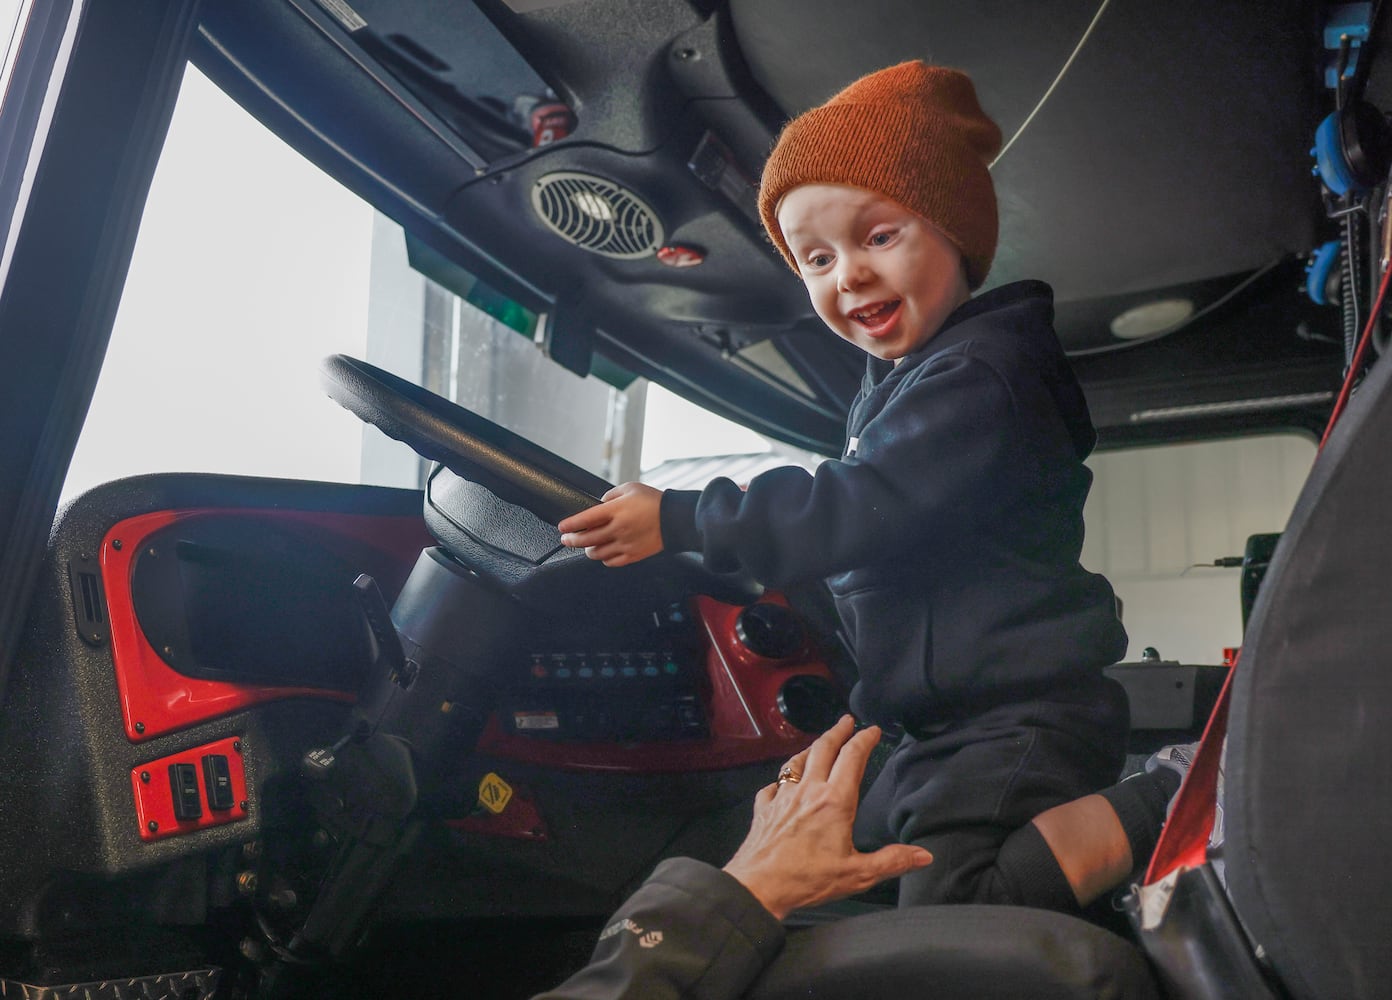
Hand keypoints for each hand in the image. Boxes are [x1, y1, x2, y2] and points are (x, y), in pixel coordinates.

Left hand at [557, 482, 663, 566]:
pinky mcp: (633, 555)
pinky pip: (611, 562)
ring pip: (597, 553)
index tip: (562, 528)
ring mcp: (625, 544)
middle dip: (572, 540)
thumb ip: (610, 495)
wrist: (675, 518)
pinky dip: (604, 559)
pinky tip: (603, 553)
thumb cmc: (655, 502)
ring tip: (586, 546)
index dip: (570, 525)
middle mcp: (618, 529)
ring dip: (588, 550)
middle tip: (566, 539)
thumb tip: (599, 504)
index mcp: (615, 510)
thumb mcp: (630, 488)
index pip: (585, 519)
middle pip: (586, 539)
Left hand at [721, 716, 931, 919]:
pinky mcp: (764, 808)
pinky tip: (783, 783)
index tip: (872, 730)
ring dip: (810, 748)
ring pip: (797, 761)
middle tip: (846, 721)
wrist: (758, 886)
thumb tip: (923, 856)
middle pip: (824, 748)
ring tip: (818, 744)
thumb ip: (892, 861)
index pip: (853, 757)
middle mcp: (808, 790)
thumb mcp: (857, 874)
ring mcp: (782, 796)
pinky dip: (782, 779)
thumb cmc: (807, 880)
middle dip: (838, 731)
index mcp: (834, 801)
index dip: (864, 739)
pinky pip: (773, 785)